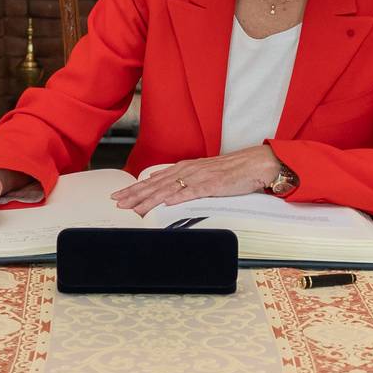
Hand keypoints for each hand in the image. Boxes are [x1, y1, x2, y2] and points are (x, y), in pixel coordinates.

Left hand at [110, 146, 281, 215]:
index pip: (154, 180)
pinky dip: (177, 198)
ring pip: (168, 190)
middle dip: (135, 194)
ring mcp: (199, 177)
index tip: (119, 195)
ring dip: (149, 199)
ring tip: (134, 208)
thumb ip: (185, 181)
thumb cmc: (232, 171)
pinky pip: (191, 192)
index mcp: (185, 168)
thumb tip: (165, 189)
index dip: (136, 188)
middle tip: (117, 202)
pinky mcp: (212, 185)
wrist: (255, 164)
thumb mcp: (204, 174)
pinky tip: (165, 203)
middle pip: (156, 184)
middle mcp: (188, 170)